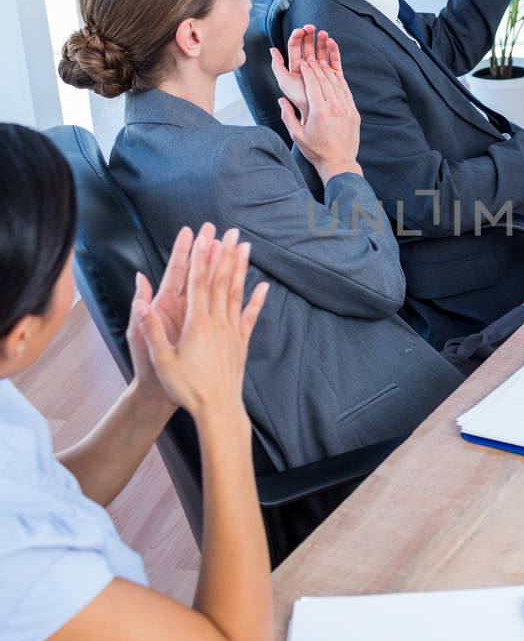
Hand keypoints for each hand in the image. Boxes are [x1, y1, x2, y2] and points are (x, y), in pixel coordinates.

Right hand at [137, 226, 268, 422]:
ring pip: (236, 293)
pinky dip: (257, 300)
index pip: (197, 282)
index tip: (202, 236)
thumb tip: (141, 301)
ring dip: (240, 268)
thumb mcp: (162, 360)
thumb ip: (152, 329)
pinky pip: (250, 316)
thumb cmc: (186, 388)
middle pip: (220, 280)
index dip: (200, 257)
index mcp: (197, 324)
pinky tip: (264, 286)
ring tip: (244, 246)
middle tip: (229, 230)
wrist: (217, 410)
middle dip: (223, 253)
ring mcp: (232, 331)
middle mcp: (218, 323)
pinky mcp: (241, 343)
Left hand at [269, 25, 342, 112]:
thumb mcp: (284, 82)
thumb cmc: (298, 98)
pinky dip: (333, 50)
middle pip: (308, 46)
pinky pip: (334, 59)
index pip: (295, 47)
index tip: (301, 30)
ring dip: (322, 40)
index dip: (297, 37)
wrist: (314, 110)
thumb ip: (277, 66)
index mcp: (296, 65)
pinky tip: (331, 42)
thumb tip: (272, 49)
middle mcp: (308, 65)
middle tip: (312, 27)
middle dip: (310, 35)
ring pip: (322, 50)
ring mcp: (321, 68)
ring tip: (324, 33)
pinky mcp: (333, 73)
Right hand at [278, 52, 362, 182]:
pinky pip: (347, 92)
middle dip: (317, 68)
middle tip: (310, 58)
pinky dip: (340, 82)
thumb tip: (281, 100)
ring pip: (337, 84)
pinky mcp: (354, 113)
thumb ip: (287, 116)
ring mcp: (346, 109)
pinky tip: (335, 75)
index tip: (303, 63)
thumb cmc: (315, 150)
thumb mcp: (296, 135)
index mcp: (319, 112)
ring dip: (329, 72)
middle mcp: (334, 108)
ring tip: (321, 63)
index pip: (313, 84)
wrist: (339, 163)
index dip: (308, 71)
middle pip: (325, 81)